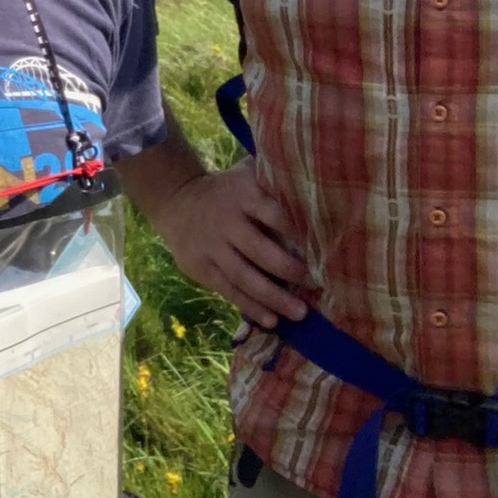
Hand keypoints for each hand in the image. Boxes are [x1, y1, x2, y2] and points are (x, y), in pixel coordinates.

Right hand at [149, 162, 310, 329]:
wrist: (176, 200)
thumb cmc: (227, 192)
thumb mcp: (245, 176)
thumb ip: (273, 184)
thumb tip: (320, 195)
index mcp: (242, 195)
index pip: (271, 213)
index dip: (294, 231)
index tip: (319, 249)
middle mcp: (226, 221)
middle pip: (259, 249)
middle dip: (289, 270)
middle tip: (315, 284)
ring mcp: (211, 246)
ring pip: (244, 276)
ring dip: (274, 297)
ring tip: (300, 313)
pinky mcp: (201, 267)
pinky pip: (228, 290)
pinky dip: (251, 307)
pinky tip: (272, 320)